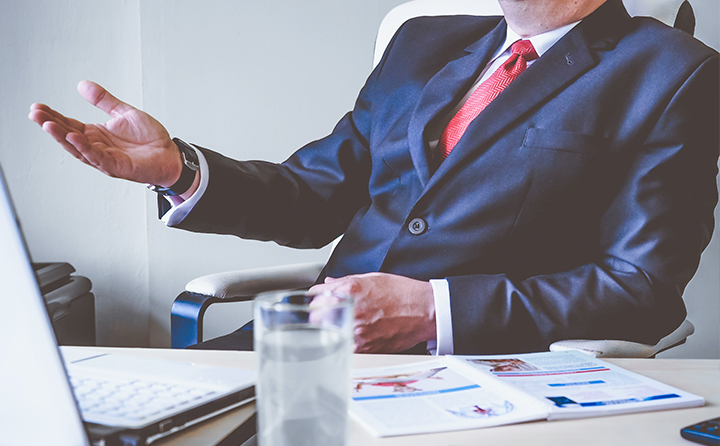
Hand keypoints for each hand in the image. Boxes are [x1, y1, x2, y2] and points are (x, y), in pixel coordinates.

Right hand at [29, 81, 181, 186]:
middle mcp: (97, 147)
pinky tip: (74, 137)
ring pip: (78, 148)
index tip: (37, 107)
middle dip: (51, 125)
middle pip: (68, 136)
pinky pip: (97, 157)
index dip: (53, 116)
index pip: (69, 124)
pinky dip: (85, 148)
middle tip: (35, 114)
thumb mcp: (124, 113)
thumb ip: (104, 101)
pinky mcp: (117, 166)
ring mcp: (105, 158)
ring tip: (47, 124)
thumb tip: (83, 85)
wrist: (170, 155)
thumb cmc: (150, 139)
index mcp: (97, 134)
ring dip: (62, 137)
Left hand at [309, 272, 435, 352]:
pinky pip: (344, 347)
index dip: (316, 299)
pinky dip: (344, 343)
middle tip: (324, 316)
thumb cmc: (403, 293)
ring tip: (340, 326)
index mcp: (351, 290)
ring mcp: (357, 331)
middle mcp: (352, 310)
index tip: (317, 301)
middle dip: (318, 316)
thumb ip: (346, 281)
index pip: (316, 295)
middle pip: (316, 317)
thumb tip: (329, 284)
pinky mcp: (365, 348)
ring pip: (328, 335)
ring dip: (329, 331)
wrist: (425, 311)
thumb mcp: (373, 278)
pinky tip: (351, 336)